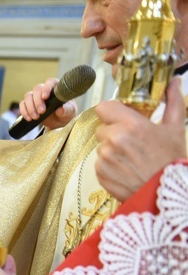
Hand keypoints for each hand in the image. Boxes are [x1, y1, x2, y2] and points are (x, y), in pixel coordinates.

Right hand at [19, 77, 77, 130]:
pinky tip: (29, 118)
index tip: (45, 97)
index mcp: (56, 88)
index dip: (46, 88)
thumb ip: (66, 110)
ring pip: (28, 96)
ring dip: (30, 107)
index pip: (50, 82)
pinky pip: (23, 104)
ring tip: (36, 117)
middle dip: (37, 101)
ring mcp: (35, 97)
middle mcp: (44, 90)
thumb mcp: (70, 112)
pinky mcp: (29, 104)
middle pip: (37, 89)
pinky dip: (24, 111)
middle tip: (41, 111)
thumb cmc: (66, 114)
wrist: (58, 123)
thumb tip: (60, 110)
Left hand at [95, 76, 186, 201]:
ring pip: (101, 145)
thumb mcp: (175, 128)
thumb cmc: (171, 161)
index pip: (104, 107)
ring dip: (112, 149)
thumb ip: (172, 101)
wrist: (166, 193)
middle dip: (114, 132)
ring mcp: (104, 157)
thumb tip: (174, 81)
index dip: (112, 111)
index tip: (121, 117)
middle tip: (132, 141)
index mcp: (131, 125)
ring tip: (132, 158)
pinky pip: (99, 162)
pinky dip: (109, 165)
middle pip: (102, 127)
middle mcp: (114, 139)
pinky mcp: (100, 173)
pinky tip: (126, 169)